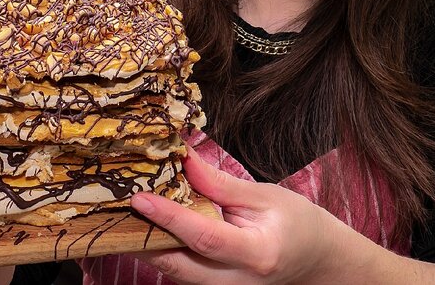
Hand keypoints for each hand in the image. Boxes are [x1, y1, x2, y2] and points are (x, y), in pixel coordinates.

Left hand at [130, 145, 345, 283]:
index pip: (204, 237)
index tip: (140, 198)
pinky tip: (149, 227)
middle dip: (143, 238)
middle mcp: (237, 283)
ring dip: (149, 244)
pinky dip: (163, 250)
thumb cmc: (298, 224)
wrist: (319, 261)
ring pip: (174, 273)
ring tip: (126, 214)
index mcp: (257, 254)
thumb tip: (183, 161)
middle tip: (116, 208)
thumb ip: (221, 184)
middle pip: (178, 264)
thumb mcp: (266, 196)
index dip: (169, 218)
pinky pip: (181, 273)